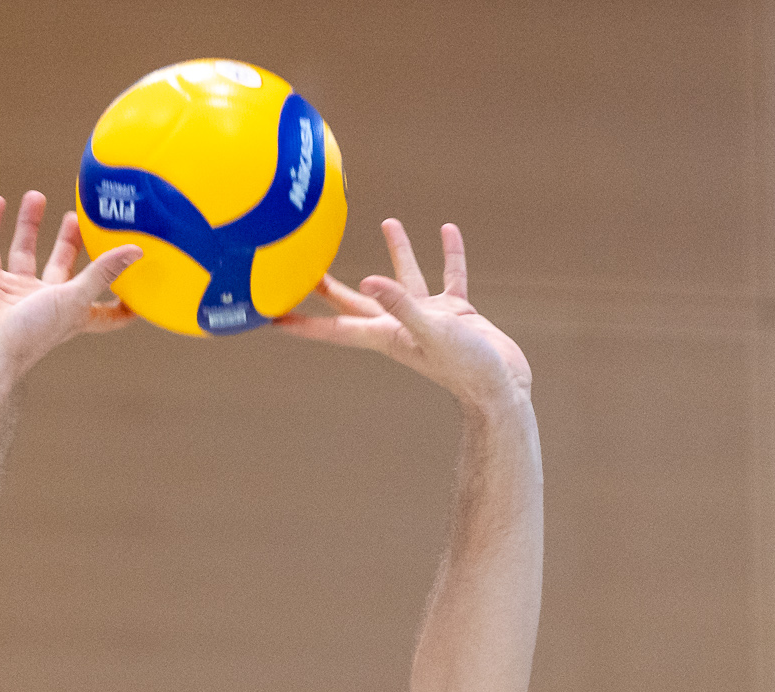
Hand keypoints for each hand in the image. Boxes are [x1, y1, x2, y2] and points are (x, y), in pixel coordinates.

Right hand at [0, 192, 139, 380]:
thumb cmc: (31, 334)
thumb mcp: (75, 298)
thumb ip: (102, 273)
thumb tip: (137, 251)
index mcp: (73, 311)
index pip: (105, 310)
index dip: (122, 302)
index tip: (138, 285)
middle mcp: (45, 301)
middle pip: (61, 266)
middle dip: (70, 242)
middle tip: (76, 216)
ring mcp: (15, 293)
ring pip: (23, 252)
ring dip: (29, 226)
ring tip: (36, 196)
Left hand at [275, 219, 530, 406]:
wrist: (503, 387)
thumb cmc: (466, 367)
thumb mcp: (432, 331)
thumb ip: (401, 305)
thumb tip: (368, 280)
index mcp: (385, 334)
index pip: (333, 328)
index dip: (302, 324)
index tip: (271, 317)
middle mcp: (400, 325)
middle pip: (357, 301)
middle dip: (331, 286)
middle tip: (307, 265)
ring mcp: (428, 319)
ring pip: (405, 280)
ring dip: (398, 252)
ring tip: (389, 221)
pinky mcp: (456, 313)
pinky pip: (449, 277)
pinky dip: (449, 255)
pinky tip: (448, 230)